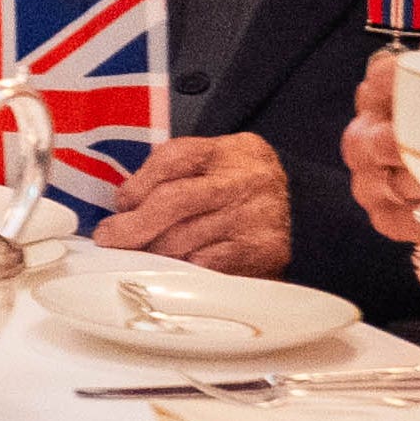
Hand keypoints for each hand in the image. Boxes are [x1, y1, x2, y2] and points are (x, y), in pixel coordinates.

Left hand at [94, 126, 294, 275]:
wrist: (310, 216)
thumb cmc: (247, 191)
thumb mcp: (220, 164)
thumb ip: (177, 173)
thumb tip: (125, 205)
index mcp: (232, 151)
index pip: (174, 158)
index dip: (139, 183)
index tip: (120, 203)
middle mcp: (246, 181)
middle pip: (173, 201)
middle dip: (133, 225)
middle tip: (109, 239)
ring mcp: (254, 218)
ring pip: (182, 240)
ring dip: (151, 252)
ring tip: (136, 256)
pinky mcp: (261, 253)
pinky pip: (205, 266)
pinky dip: (182, 269)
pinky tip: (171, 270)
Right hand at [348, 21, 419, 328]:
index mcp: (378, 100)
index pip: (378, 80)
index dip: (394, 76)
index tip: (417, 74)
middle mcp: (363, 140)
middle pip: (374, 141)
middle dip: (402, 144)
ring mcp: (369, 183)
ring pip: (389, 185)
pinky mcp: (384, 218)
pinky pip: (402, 221)